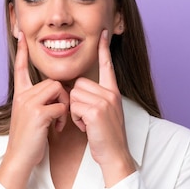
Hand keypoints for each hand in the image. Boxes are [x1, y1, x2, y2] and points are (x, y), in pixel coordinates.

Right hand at [0, 32, 69, 188]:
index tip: (22, 35)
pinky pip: (61, 106)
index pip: (21, 68)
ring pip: (58, 90)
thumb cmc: (28, 141)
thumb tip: (55, 94)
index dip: (22, 52)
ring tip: (58, 122)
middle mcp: (22, 96)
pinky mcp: (38, 114)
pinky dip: (63, 118)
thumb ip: (38, 102)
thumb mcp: (30, 117)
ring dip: (64, 106)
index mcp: (20, 95)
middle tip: (60, 116)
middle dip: (62, 97)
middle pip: (52, 81)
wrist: (19, 159)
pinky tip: (56, 129)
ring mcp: (29, 104)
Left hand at [70, 30, 135, 186]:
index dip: (104, 49)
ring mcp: (105, 102)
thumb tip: (79, 88)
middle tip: (87, 117)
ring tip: (88, 123)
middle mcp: (111, 93)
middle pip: (79, 83)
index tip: (103, 33)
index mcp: (113, 92)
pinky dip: (76, 119)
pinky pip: (75, 107)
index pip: (107, 66)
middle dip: (77, 101)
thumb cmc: (106, 136)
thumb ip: (97, 98)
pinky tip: (87, 128)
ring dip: (75, 111)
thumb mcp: (106, 113)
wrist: (115, 155)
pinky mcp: (97, 111)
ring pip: (74, 95)